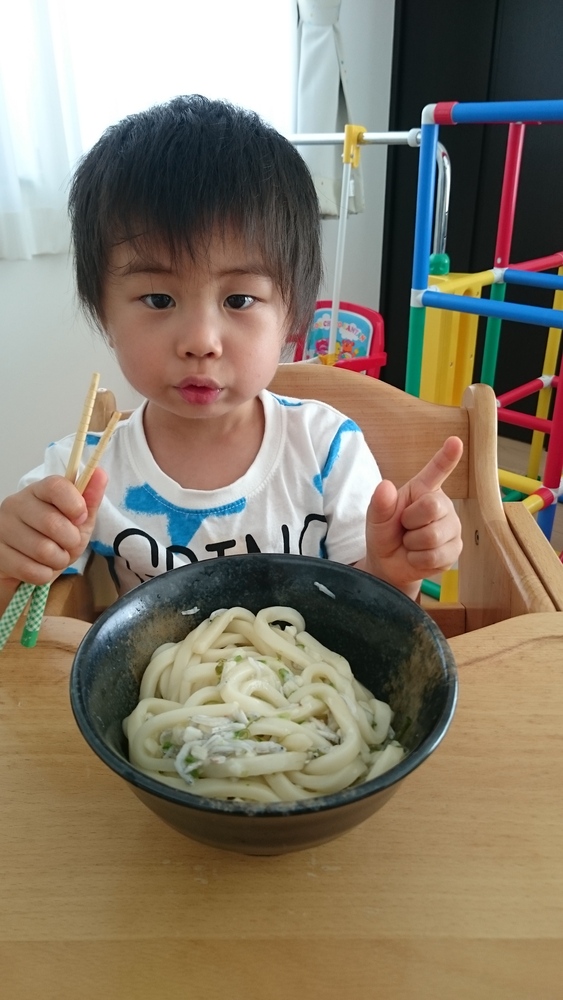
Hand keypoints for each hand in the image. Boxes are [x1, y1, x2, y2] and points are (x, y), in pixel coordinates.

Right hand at [0, 467, 106, 587]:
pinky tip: (40, 567)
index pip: (56, 486)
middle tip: (67, 544)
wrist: (28, 564)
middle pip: (52, 523)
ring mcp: (2, 529)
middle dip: (70, 541)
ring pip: (43, 550)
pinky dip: (44, 574)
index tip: (80, 517)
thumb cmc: (55, 538)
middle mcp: (15, 504)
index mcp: (38, 490)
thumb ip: (89, 499)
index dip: (75, 505)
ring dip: (58, 560)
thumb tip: (100, 473)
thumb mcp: (78, 521)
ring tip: (54, 557)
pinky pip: (31, 570)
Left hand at [358, 436, 463, 599]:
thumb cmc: (385, 533)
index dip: (447, 457)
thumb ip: (379, 504)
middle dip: (410, 521)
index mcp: (423, 489)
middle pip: (432, 506)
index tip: (455, 441)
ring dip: (413, 544)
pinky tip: (417, 556)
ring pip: (433, 535)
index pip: (437, 470)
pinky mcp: (455, 549)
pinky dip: (418, 559)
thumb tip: (385, 486)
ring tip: (410, 543)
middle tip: (404, 527)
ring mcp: (452, 527)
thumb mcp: (376, 518)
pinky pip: (435, 555)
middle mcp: (442, 504)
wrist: (389, 566)